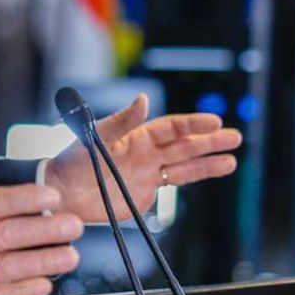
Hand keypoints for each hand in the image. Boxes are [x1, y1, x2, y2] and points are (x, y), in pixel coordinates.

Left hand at [46, 95, 241, 222]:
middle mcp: (145, 152)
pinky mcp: (144, 193)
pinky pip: (174, 183)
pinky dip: (195, 178)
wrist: (59, 195)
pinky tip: (214, 171)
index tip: (215, 122)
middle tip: (234, 137)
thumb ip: (121, 121)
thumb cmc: (70, 161)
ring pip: (184, 164)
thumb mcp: (95, 138)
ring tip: (232, 159)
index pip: (171, 128)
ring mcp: (146, 172)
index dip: (193, 124)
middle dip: (209, 141)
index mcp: (135, 136)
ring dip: (208, 161)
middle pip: (184, 145)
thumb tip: (143, 99)